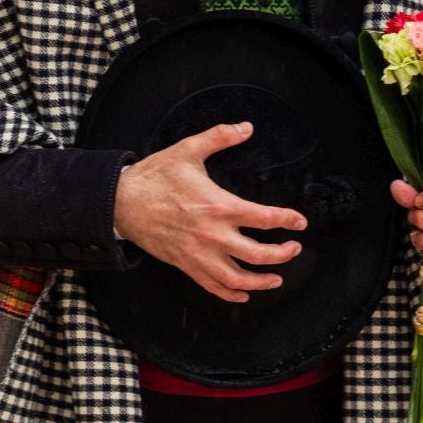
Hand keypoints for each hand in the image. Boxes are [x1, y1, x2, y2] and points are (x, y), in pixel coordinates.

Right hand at [112, 122, 307, 302]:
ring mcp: (199, 254)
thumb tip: (246, 127)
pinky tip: (243, 295)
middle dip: (282, 254)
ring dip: (261, 281)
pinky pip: (212, 286)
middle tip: (294, 249)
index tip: (300, 222)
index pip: (265, 218)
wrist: (121, 203)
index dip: (288, 220)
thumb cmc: (155, 177)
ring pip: (238, 278)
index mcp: (219, 206)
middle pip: (258, 254)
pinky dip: (231, 294)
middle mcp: (213, 235)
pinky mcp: (185, 265)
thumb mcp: (188, 150)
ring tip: (277, 279)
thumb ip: (220, 136)